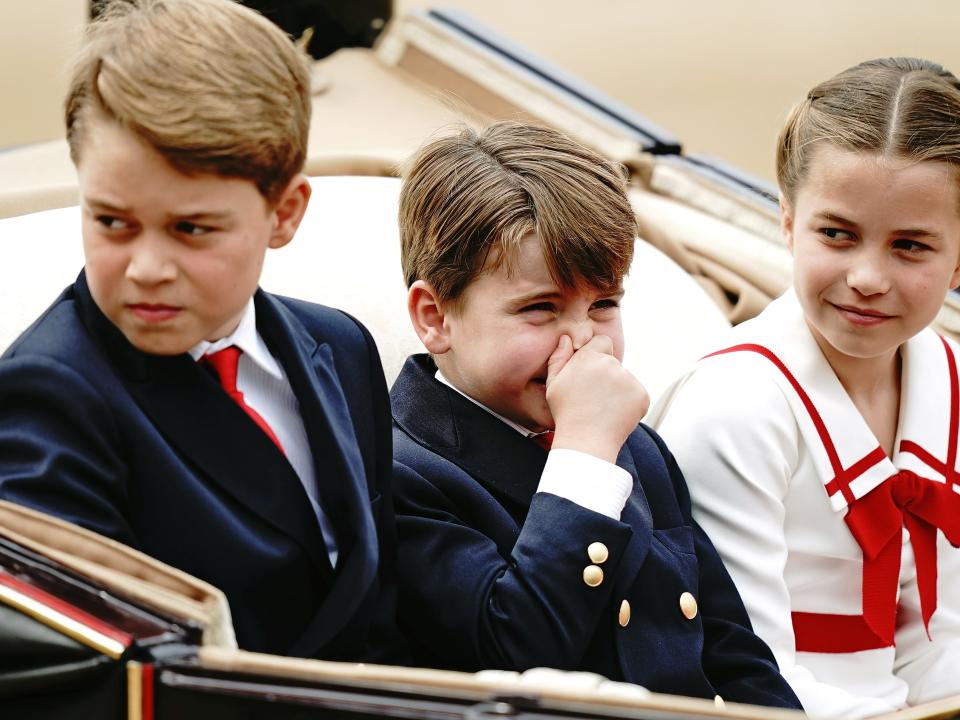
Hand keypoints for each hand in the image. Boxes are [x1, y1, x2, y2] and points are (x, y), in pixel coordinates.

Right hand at [545, 334, 648, 462]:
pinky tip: (615, 415)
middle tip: (593, 398)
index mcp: (589, 358)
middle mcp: (611, 364)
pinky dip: (630, 404)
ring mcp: (629, 379)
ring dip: (618, 391)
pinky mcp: (642, 395)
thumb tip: (566, 339)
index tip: (591, 372)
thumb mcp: (553, 384)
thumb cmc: (566, 414)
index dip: (597, 355)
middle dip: (606, 375)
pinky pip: (637, 394)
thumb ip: (558, 357)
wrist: (586, 442)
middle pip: (613, 363)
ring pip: (625, 379)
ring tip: (603, 410)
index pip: (602, 342)